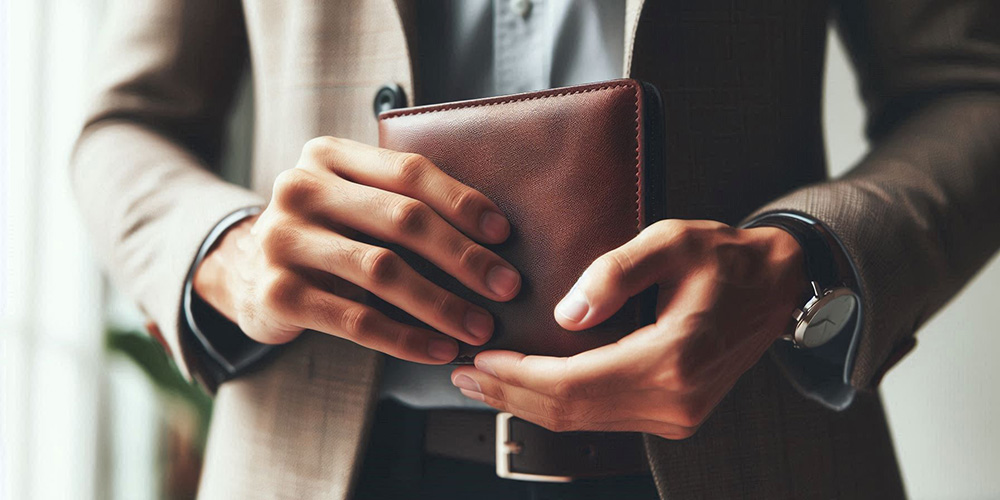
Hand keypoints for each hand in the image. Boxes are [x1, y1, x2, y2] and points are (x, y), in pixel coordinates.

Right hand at [193, 137, 520, 363]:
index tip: (503, 234)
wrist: (247, 275)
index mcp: (327, 155)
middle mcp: (300, 189)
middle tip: (506, 286)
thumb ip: (400, 200)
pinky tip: (439, 350)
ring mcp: (284, 241)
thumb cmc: (324, 235)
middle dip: (464, 257)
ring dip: (442, 304)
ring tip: (480, 327)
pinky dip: (406, 339)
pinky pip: (357, 320)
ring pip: (382, 272)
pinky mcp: (278, 294)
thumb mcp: (350, 200)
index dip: (462, 201)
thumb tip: (493, 238)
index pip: (408, 170)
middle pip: (401, 219)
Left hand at [451, 220, 804, 437]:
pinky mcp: (675, 415)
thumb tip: (565, 314)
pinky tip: (529, 389)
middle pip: (570, 412)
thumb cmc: (726, 258)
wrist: (777, 286)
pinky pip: (602, 418)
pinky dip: (558, 406)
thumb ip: (615, 272)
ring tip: (484, 382)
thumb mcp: (672, 241)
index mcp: (672, 359)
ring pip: (582, 422)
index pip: (573, 383)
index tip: (477, 357)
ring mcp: (677, 416)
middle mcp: (674, 400)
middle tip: (463, 375)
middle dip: (510, 393)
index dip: (518, 375)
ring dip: (528, 404)